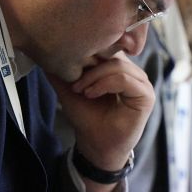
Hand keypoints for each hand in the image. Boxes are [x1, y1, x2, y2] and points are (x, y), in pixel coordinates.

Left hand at [48, 53, 153, 191]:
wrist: (95, 145)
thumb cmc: (86, 117)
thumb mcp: (69, 88)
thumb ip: (61, 70)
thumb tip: (44, 50)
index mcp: (119, 66)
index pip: (107, 45)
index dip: (88, 52)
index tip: (70, 67)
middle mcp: (133, 71)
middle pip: (112, 53)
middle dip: (89, 66)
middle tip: (74, 84)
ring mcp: (142, 82)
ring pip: (118, 65)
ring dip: (94, 77)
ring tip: (81, 90)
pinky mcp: (146, 95)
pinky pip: (125, 79)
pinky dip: (104, 84)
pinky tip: (90, 94)